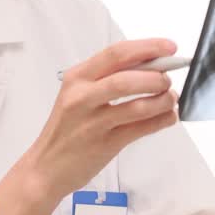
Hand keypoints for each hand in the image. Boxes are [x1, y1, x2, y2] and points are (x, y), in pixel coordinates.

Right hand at [26, 38, 180, 199]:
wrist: (45, 167)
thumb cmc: (65, 130)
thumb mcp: (77, 96)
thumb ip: (108, 80)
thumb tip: (149, 67)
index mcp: (77, 78)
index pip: (116, 54)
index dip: (148, 48)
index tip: (169, 48)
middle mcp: (82, 97)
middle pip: (127, 78)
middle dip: (156, 77)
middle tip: (167, 80)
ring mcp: (92, 122)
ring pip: (137, 105)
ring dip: (162, 100)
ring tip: (169, 99)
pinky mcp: (104, 145)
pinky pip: (140, 129)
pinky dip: (161, 121)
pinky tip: (167, 117)